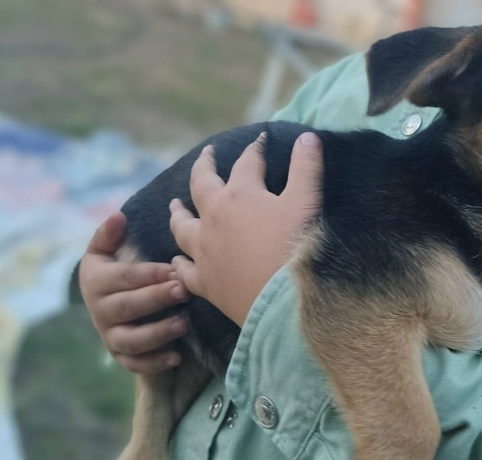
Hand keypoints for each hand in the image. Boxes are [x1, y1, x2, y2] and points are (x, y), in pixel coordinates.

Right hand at [79, 212, 189, 373]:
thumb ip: (109, 235)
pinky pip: (134, 364)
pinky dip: (154, 363)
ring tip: (183, 324)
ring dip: (157, 333)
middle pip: (127, 307)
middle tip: (183, 291)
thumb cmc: (114, 272)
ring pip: (131, 340)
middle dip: (156, 299)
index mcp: (96, 281)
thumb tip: (118, 216)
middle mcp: (100, 311)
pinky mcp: (120, 355)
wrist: (104, 305)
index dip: (149, 274)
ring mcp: (109, 335)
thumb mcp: (105, 251)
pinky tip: (177, 357)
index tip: (175, 269)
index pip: (123, 277)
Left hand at [169, 132, 322, 324]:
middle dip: (205, 166)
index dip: (255, 148)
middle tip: (206, 155)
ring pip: (182, 227)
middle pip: (202, 185)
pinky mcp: (204, 281)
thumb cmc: (296, 247)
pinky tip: (176, 261)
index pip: (246, 162)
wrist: (282, 301)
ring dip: (177, 213)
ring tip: (174, 205)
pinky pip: (184, 270)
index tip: (261, 139)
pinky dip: (178, 263)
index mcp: (239, 195)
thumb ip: (306, 166)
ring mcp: (204, 251)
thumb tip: (307, 136)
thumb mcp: (306, 201)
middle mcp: (213, 218)